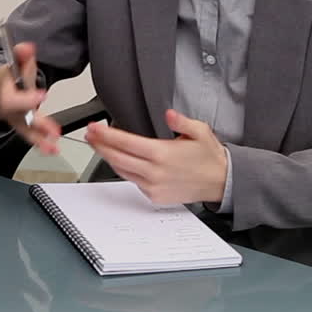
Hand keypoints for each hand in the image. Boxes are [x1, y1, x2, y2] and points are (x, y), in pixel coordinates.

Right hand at [0, 41, 59, 154]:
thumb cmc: (4, 81)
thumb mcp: (12, 66)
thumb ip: (21, 56)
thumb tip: (27, 46)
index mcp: (4, 95)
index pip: (13, 100)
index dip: (26, 98)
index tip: (42, 94)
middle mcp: (10, 111)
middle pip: (21, 118)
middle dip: (37, 123)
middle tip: (52, 129)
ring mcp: (17, 121)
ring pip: (27, 132)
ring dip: (40, 139)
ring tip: (53, 147)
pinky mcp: (24, 128)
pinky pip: (32, 137)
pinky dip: (42, 144)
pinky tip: (54, 149)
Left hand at [84, 109, 227, 204]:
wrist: (221, 182)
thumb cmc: (209, 157)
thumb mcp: (200, 131)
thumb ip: (181, 121)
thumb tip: (169, 114)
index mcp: (163, 154)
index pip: (126, 143)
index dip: (106, 135)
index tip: (95, 128)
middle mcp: (155, 172)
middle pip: (117, 158)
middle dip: (100, 146)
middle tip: (90, 135)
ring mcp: (154, 186)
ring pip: (122, 171)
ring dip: (108, 158)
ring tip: (99, 145)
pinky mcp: (155, 196)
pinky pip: (132, 182)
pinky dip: (123, 170)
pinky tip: (119, 160)